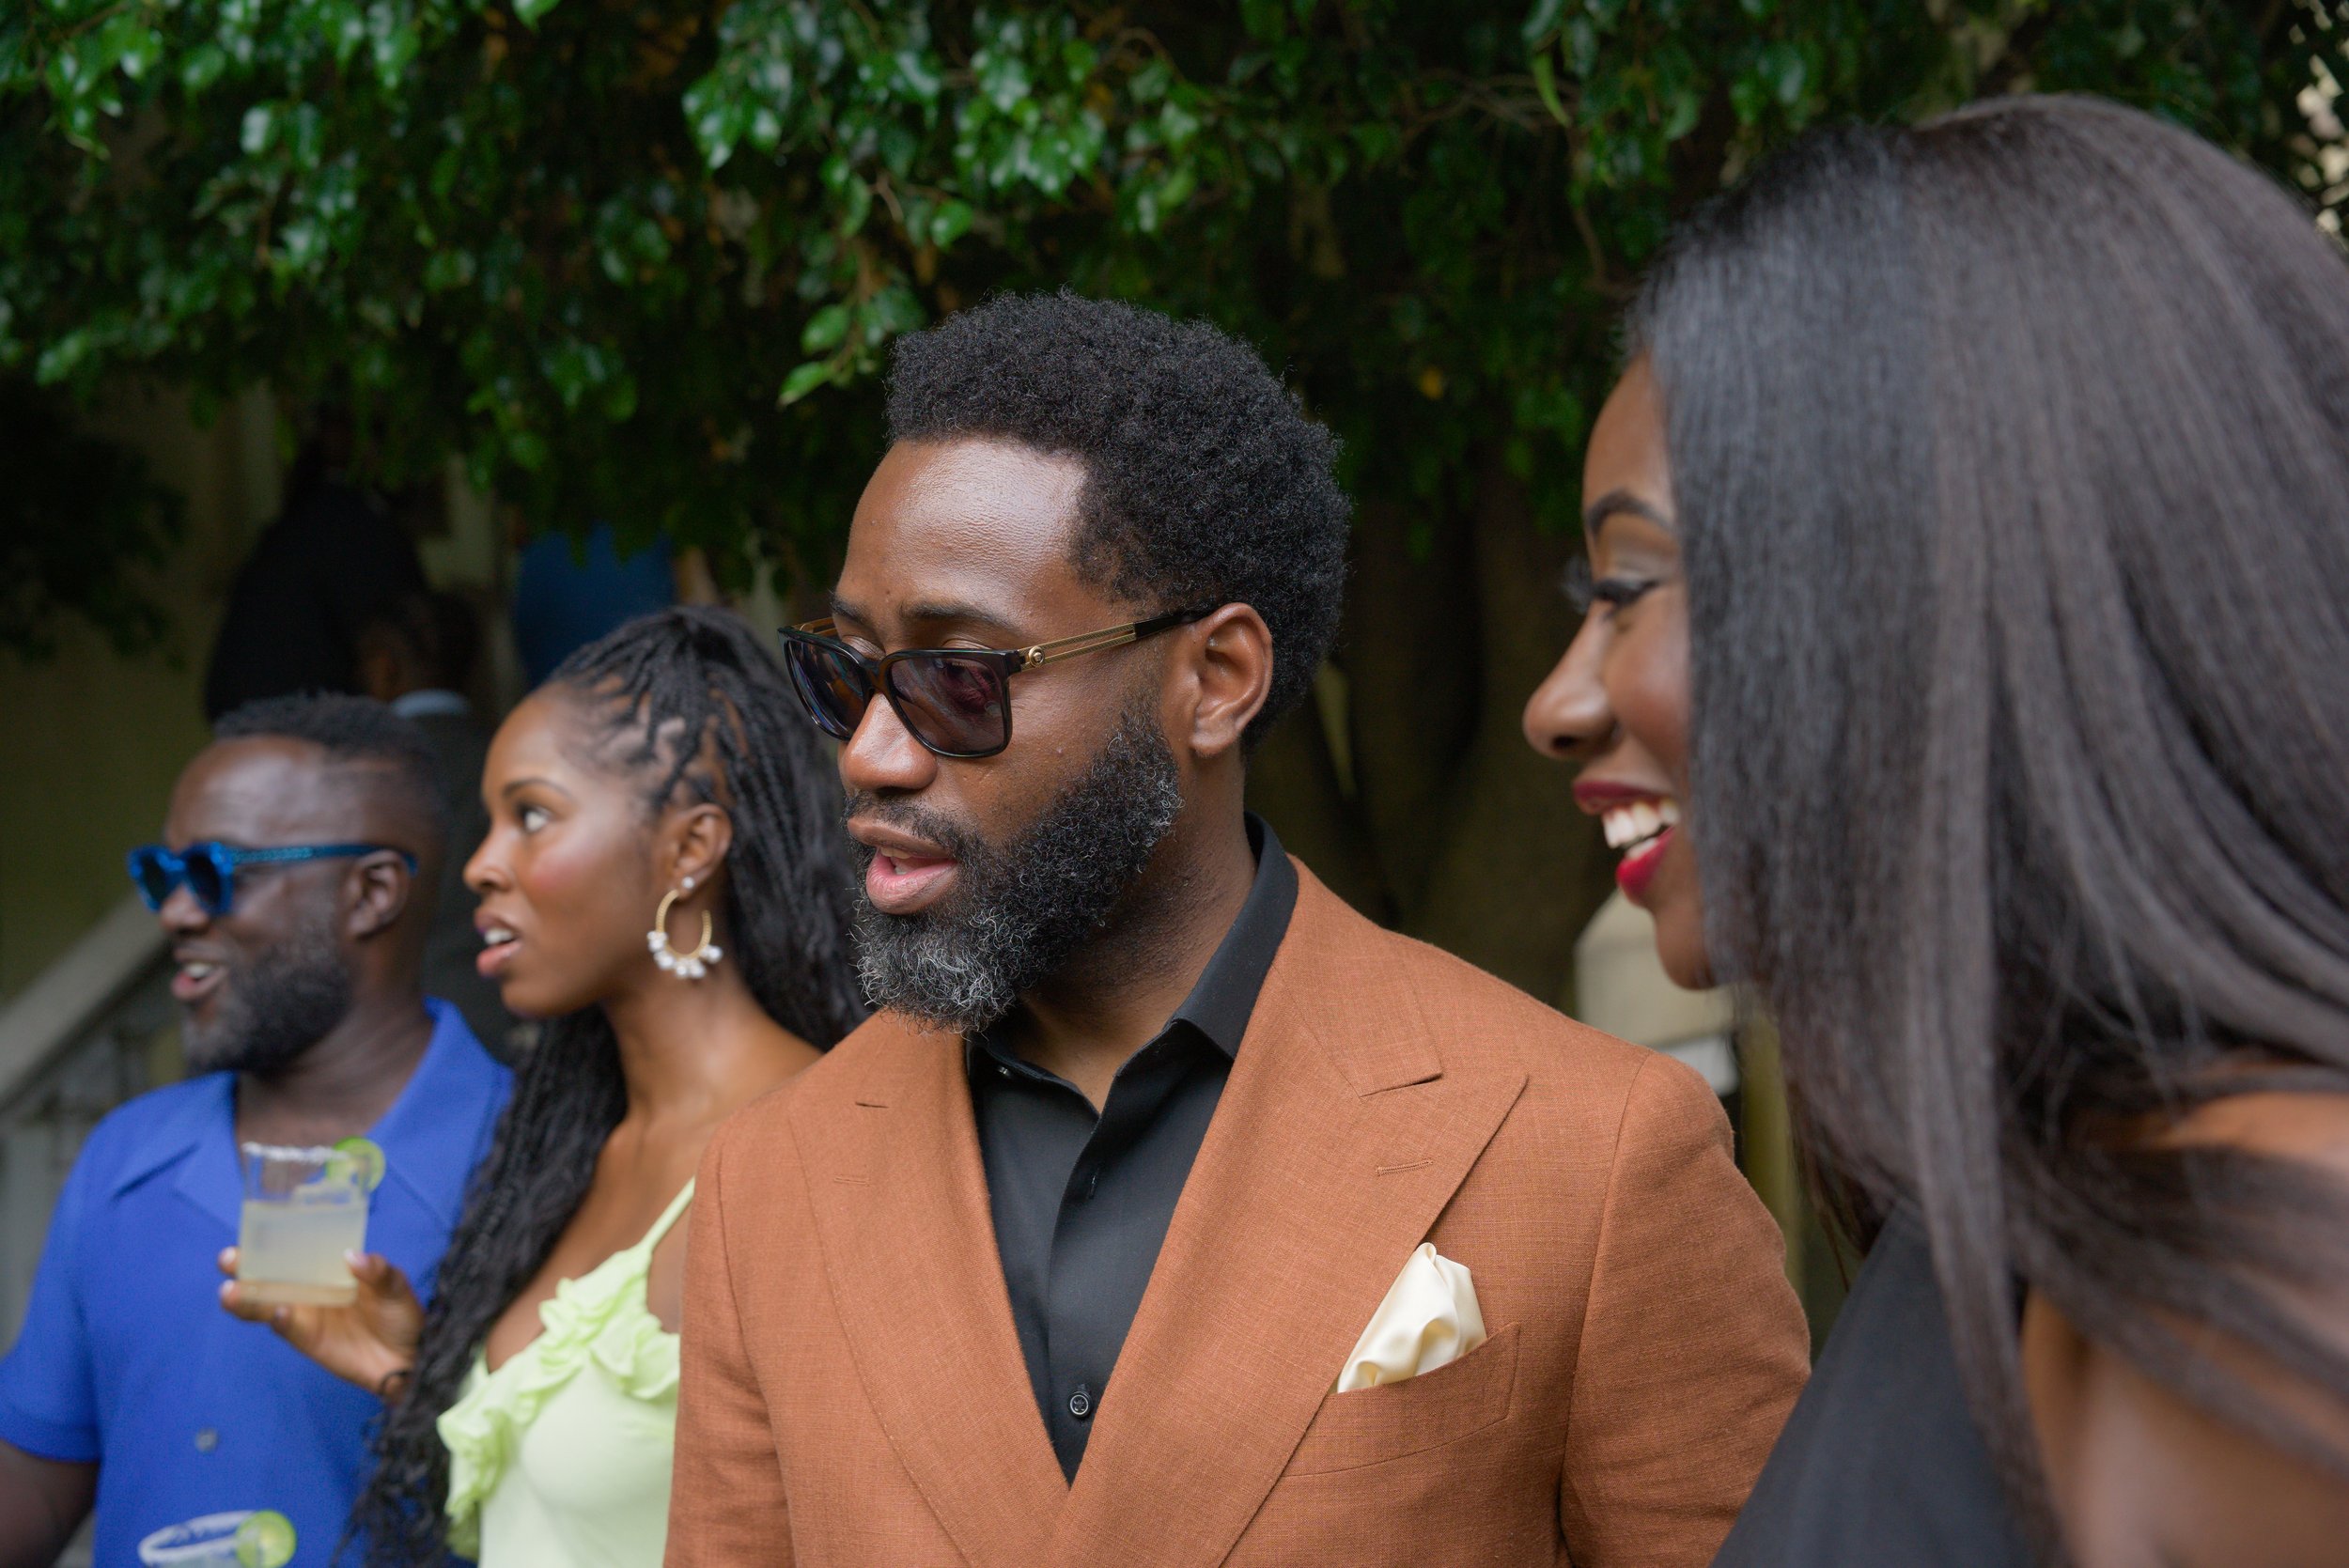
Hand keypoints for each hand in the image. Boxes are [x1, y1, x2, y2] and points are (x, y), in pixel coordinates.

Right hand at [218, 1247, 422, 1396]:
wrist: (408, 1356)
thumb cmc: (401, 1313)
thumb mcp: (395, 1285)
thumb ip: (377, 1271)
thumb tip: (352, 1256)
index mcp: (326, 1266)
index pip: (292, 1249)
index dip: (269, 1240)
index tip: (251, 1231)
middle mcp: (308, 1287)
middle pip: (267, 1275)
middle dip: (244, 1267)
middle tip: (229, 1260)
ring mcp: (304, 1313)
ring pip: (263, 1303)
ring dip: (245, 1298)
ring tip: (231, 1292)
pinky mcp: (305, 1338)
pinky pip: (285, 1327)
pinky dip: (279, 1319)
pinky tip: (278, 1312)